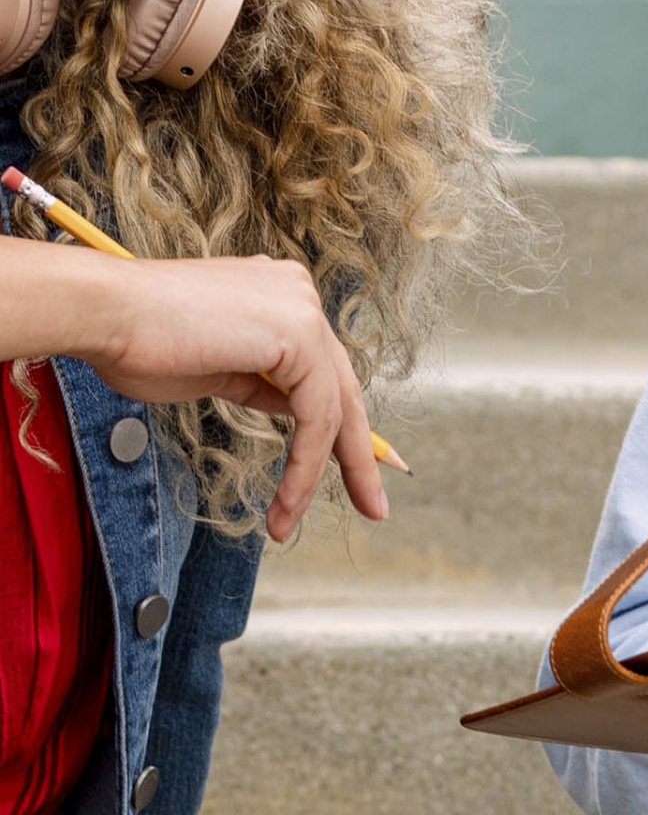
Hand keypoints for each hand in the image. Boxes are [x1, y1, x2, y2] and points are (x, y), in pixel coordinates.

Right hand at [85, 254, 385, 541]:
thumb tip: (291, 406)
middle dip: (358, 453)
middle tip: (373, 504)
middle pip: (343, 385)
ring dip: (318, 473)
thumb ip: (259, 383)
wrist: (105, 313)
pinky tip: (289, 499)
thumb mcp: (216, 372)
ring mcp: (303, 310)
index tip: (359, 468)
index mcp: (282, 296)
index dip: (344, 422)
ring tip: (291, 521)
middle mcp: (300, 294)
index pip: (324, 368)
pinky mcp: (298, 334)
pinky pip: (316, 413)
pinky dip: (306, 463)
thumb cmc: (141, 342)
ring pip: (333, 405)